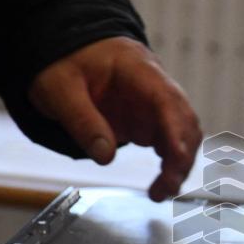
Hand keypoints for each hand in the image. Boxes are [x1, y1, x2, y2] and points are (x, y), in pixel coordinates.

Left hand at [28, 36, 201, 201]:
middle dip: (182, 154)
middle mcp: (156, 87)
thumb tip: (105, 156)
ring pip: (183, 134)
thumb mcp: (59, 88)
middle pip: (184, 120)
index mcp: (138, 69)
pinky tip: (161, 184)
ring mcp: (155, 105)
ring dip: (180, 163)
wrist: (70, 51)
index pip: (167, 99)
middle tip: (166, 187)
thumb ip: (81, 120)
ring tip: (161, 192)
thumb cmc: (66, 61)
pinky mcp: (149, 121)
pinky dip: (171, 164)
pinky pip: (170, 143)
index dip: (176, 128)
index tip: (177, 156)